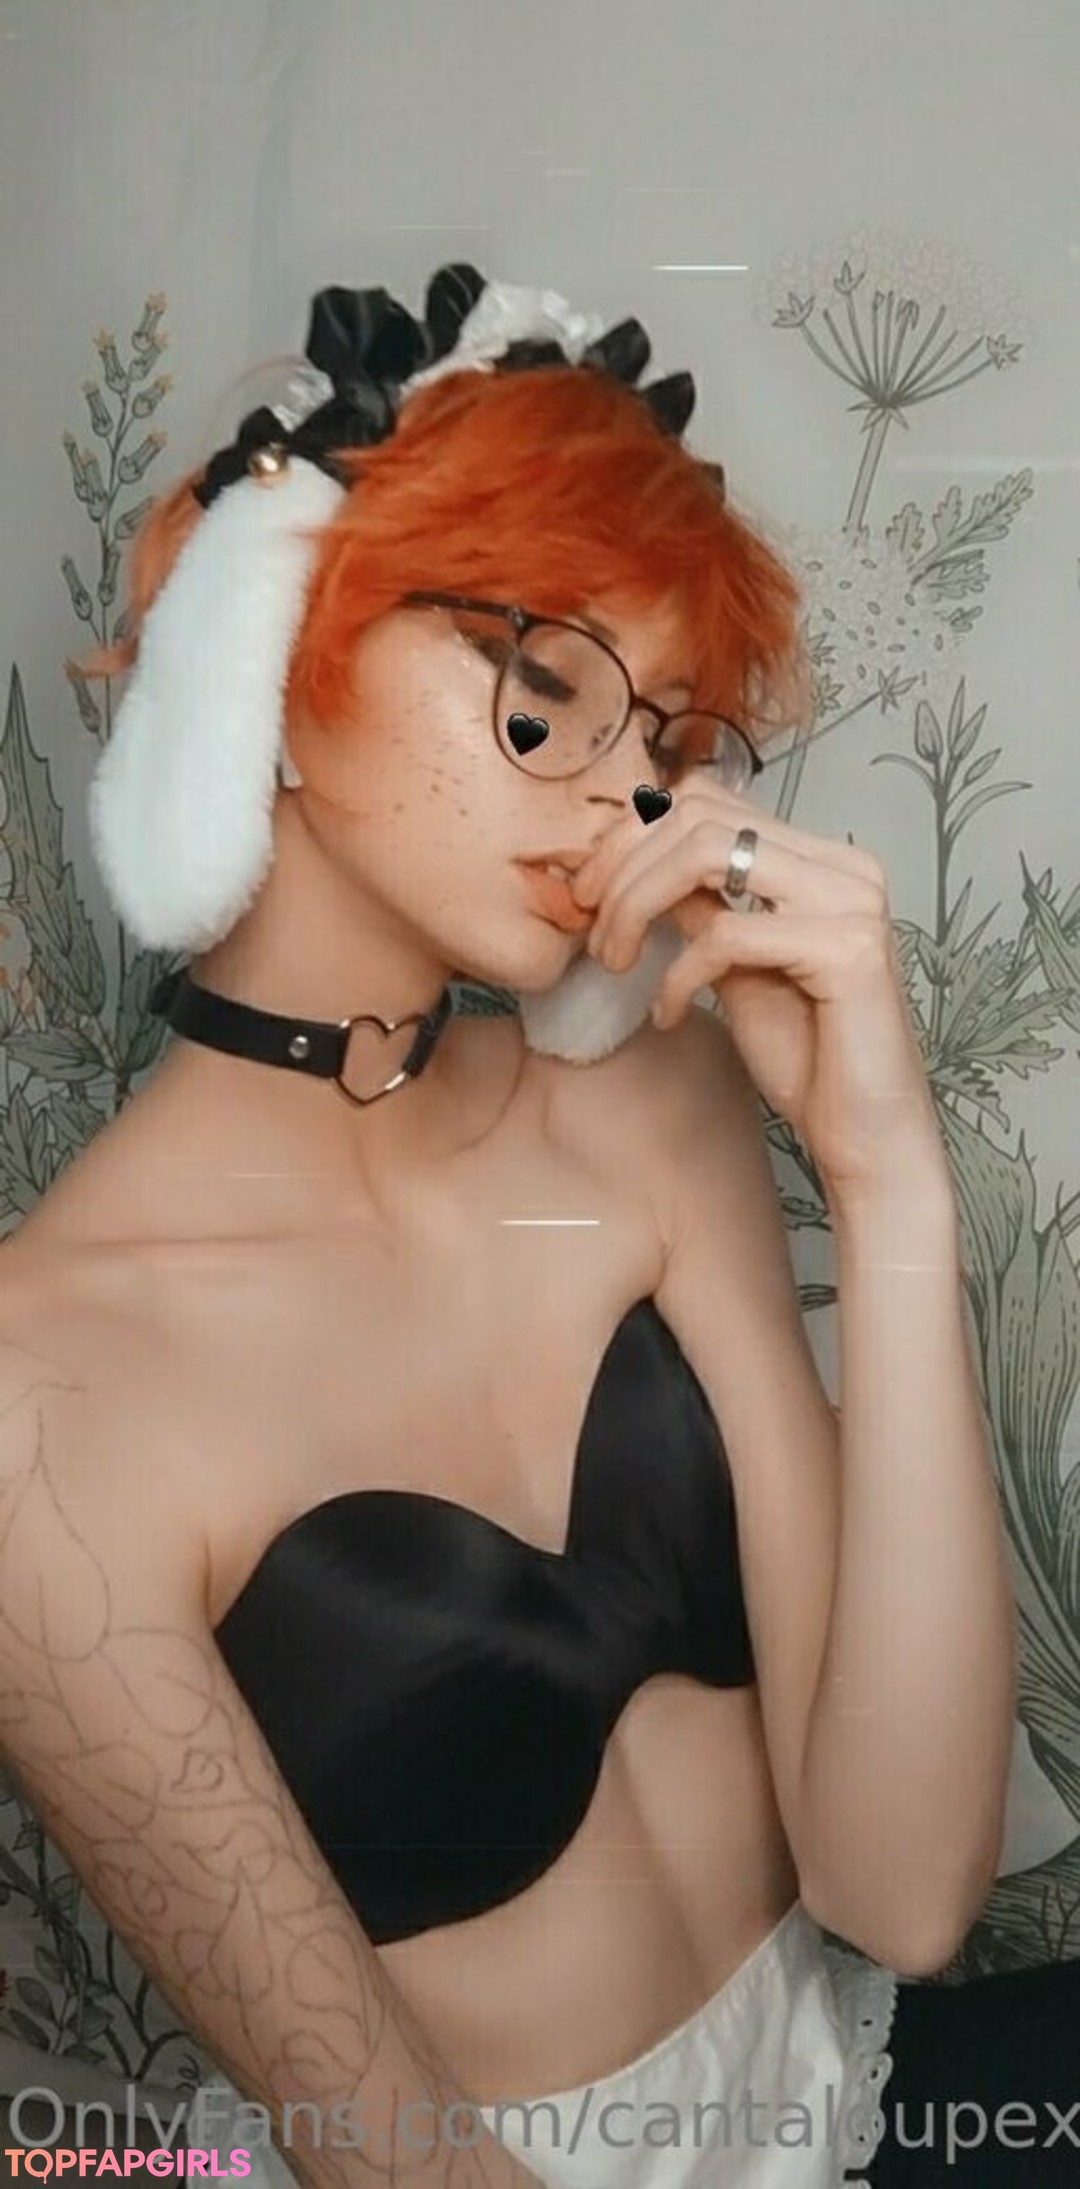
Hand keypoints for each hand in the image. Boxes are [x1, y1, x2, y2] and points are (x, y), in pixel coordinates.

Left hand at [571, 781, 942, 1190]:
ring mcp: (851, 902)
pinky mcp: (848, 950)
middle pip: (698, 814)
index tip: (589, 895)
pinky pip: (726, 934)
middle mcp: (844, 866)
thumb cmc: (809, 1058)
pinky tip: (667, 1015)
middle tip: (594, 935)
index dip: (632, 838)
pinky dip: (677, 974)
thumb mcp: (733, 967)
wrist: (867, 1137)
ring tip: (617, 962)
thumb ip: (698, 907)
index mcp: (820, 860)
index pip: (708, 799)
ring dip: (637, 905)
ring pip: (706, 852)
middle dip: (623, 870)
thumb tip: (632, 866)